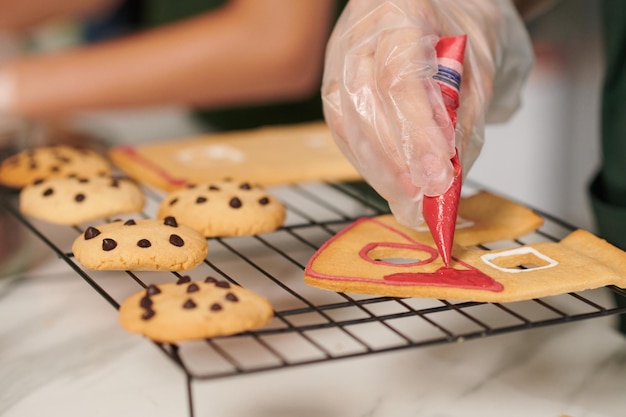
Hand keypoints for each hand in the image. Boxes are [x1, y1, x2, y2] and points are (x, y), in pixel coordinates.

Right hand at [322, 0, 532, 227]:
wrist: (449, 4)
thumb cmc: (466, 22)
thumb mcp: (482, 63)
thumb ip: (463, 116)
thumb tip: (447, 172)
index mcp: (401, 11)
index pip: (399, 79)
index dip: (416, 133)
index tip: (436, 174)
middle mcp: (360, 31)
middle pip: (362, 103)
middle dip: (392, 161)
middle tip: (420, 197)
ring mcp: (342, 56)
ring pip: (345, 120)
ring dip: (378, 169)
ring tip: (407, 199)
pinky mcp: (338, 81)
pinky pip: (343, 128)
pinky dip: (368, 160)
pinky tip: (389, 181)